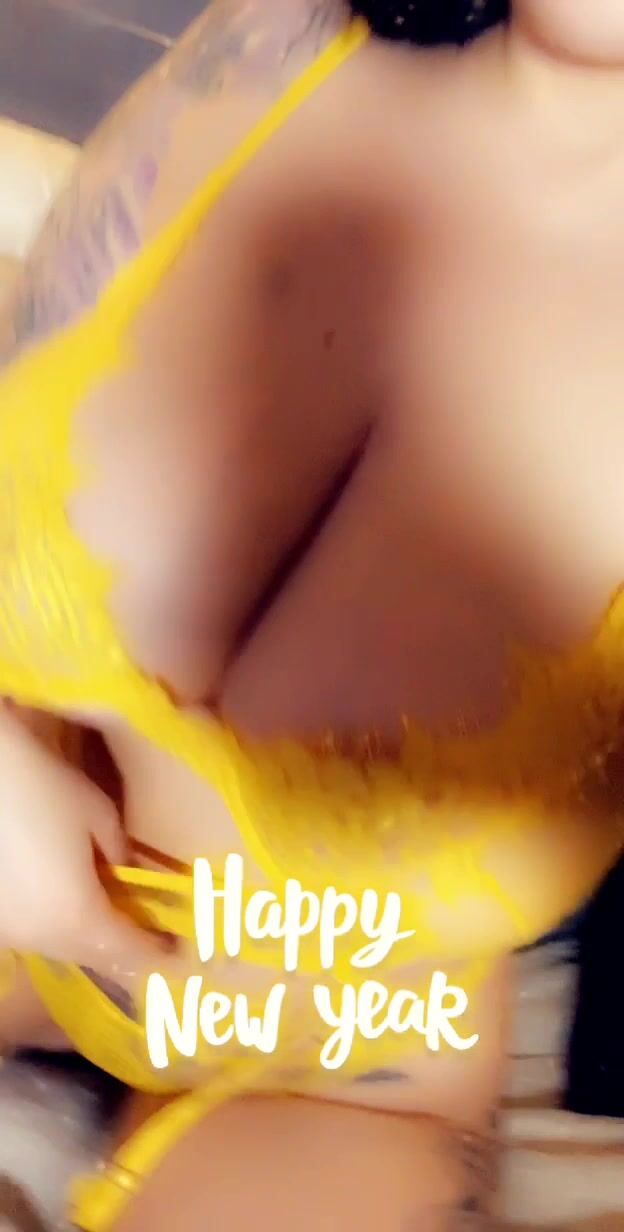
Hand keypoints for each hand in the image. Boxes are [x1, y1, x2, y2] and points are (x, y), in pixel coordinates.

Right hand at [0, 705, 165, 977]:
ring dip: (89, 941)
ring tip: (113, 920)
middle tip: (150, 937)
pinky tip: (68, 907)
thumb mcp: (98, 814)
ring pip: (60, 949)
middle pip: (93, 957)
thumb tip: (126, 873)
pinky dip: (57, 927)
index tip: (179, 950)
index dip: (157, 953)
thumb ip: (120, 854)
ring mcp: (10, 932)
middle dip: (124, 951)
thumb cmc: (42, 788)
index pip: (128, 951)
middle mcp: (40, 937)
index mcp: (77, 917)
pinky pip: (34, 935)